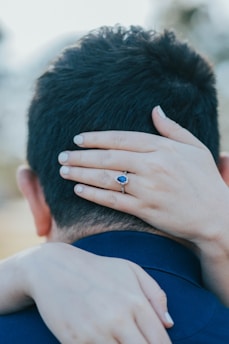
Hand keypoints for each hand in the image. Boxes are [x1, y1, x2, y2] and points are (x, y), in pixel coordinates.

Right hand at [2, 242, 171, 342]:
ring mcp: (95, 332)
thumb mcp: (130, 269)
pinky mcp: (73, 341)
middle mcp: (118, 318)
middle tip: (136, 343)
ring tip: (121, 341)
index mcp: (135, 301)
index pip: (161, 341)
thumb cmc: (97, 269)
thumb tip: (169, 324)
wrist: (54, 268)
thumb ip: (155, 294)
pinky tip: (104, 341)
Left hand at [58, 106, 228, 245]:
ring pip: (107, 178)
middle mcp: (153, 166)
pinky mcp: (145, 209)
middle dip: (82, 156)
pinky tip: (78, 190)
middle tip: (62, 155)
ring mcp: (148, 188)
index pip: (122, 138)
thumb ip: (173, 129)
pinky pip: (113, 200)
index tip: (78, 138)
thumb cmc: (206, 180)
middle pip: (109, 157)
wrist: (216, 216)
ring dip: (82, 173)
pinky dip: (93, 194)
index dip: (97, 138)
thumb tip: (155, 109)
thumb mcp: (195, 148)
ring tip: (63, 170)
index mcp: (163, 148)